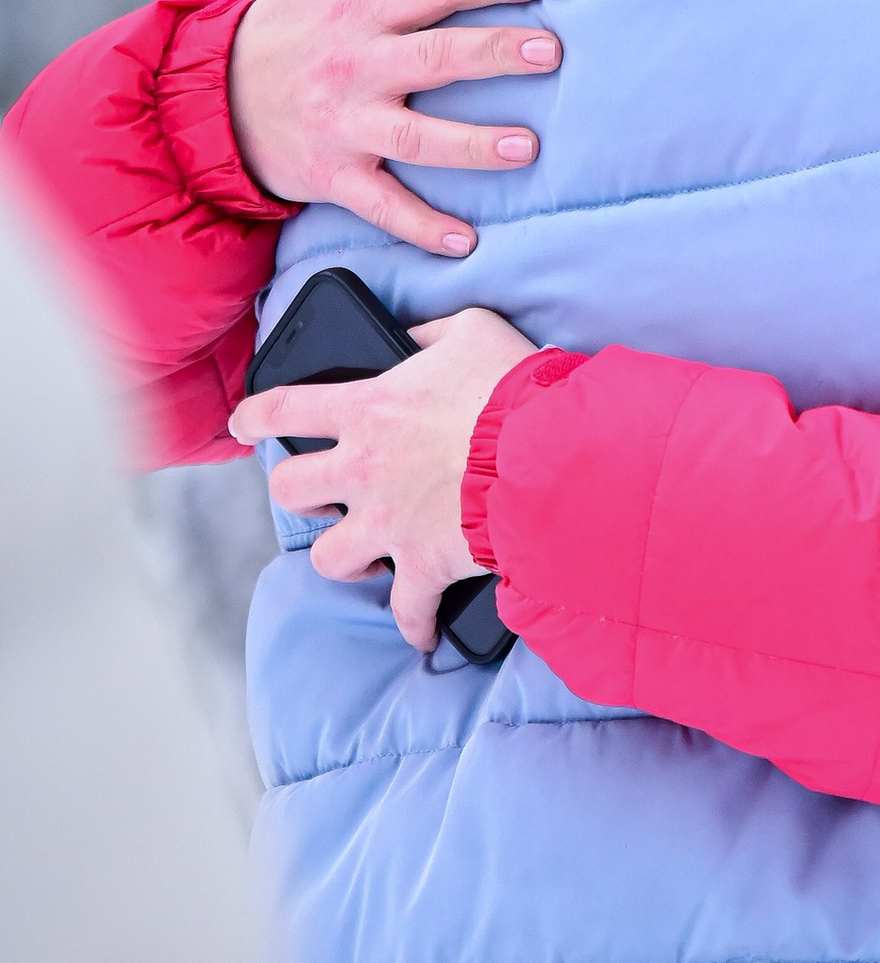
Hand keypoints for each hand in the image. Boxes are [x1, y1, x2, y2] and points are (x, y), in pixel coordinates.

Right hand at [228, 0, 561, 256]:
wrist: (211, 98)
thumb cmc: (284, 27)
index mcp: (358, 10)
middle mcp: (356, 67)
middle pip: (434, 57)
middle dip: (494, 53)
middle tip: (551, 52)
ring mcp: (346, 125)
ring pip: (417, 136)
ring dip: (472, 144)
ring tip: (526, 147)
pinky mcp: (335, 175)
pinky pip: (382, 206)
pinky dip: (421, 227)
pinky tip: (465, 241)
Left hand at [230, 308, 537, 651]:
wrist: (552, 453)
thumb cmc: (514, 388)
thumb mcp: (472, 330)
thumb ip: (428, 335)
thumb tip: (408, 342)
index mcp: (366, 410)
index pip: (283, 409)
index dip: (254, 417)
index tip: (244, 425)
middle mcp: (363, 469)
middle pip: (290, 489)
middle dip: (299, 492)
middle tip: (324, 491)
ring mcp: (388, 524)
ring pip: (326, 557)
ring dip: (341, 556)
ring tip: (364, 554)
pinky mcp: (424, 565)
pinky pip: (407, 611)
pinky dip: (415, 624)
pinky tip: (423, 632)